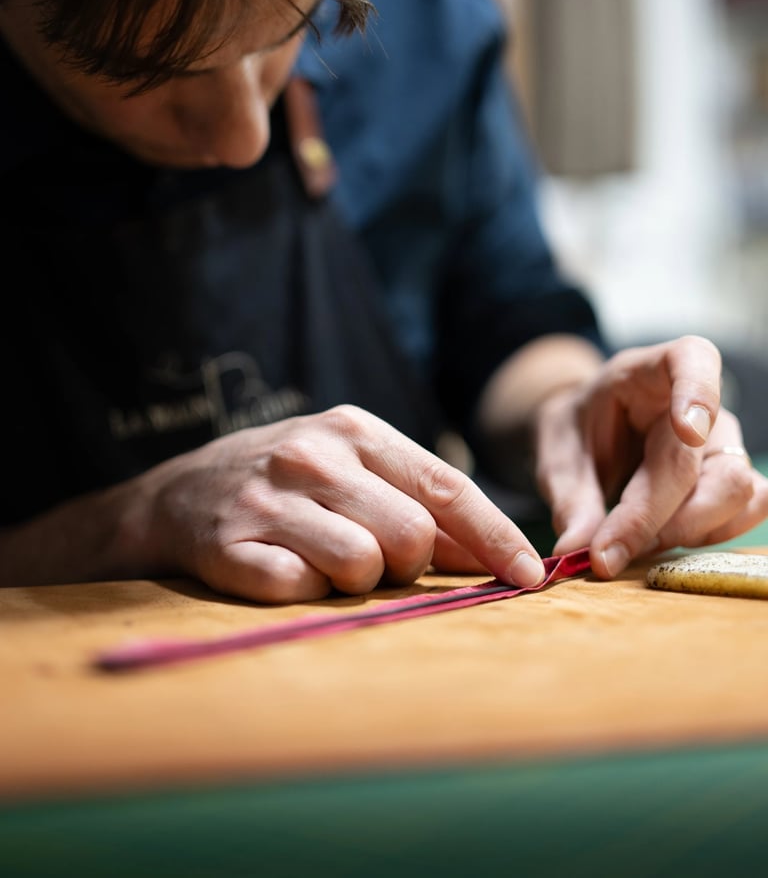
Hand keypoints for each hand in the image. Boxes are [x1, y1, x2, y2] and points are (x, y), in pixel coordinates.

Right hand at [146, 405, 543, 601]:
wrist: (177, 493)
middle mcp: (314, 456)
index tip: (530, 575)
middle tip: (376, 558)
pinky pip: (299, 590)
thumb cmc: (287, 481)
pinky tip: (285, 568)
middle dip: (409, 564)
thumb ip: (420, 504)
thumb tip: (496, 557)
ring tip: (326, 561)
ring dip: (356, 581)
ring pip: (360, 567)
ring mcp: (269, 500)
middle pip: (411, 537)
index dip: (495, 535)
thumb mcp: (353, 468)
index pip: (446, 486)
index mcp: (356, 430)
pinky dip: (304, 593)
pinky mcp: (229, 545)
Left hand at [535, 335, 767, 576]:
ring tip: (633, 544)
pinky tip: (662, 542)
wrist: (590, 434)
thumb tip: (576, 551)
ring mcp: (723, 444)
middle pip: (712, 461)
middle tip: (608, 550)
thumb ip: (569, 498)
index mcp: (650, 372)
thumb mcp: (558, 453)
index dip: (699, 393)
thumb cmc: (579, 431)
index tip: (688, 430)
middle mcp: (700, 405)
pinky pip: (744, 512)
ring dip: (686, 531)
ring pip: (737, 493)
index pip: (692, 360)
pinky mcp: (731, 480)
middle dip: (660, 516)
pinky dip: (705, 538)